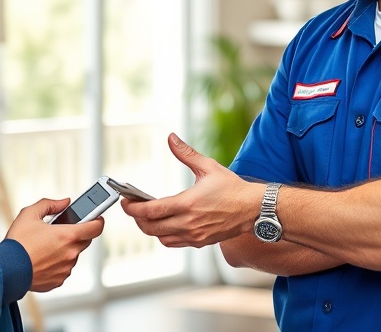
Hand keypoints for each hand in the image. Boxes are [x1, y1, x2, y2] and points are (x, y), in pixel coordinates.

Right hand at [4, 198, 103, 291]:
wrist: (6, 270)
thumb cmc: (17, 244)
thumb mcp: (29, 214)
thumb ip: (49, 204)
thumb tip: (64, 202)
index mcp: (68, 235)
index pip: (96, 227)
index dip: (98, 220)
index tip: (96, 218)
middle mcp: (71, 253)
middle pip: (84, 240)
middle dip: (76, 234)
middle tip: (61, 230)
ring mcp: (66, 268)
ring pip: (73, 255)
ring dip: (65, 249)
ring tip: (46, 246)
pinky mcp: (59, 280)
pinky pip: (64, 268)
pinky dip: (57, 263)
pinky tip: (43, 259)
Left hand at [121, 133, 258, 247]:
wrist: (254, 209)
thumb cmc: (233, 188)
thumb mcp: (208, 167)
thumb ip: (186, 153)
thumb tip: (171, 138)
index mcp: (187, 204)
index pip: (151, 211)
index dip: (133, 208)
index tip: (125, 202)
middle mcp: (188, 223)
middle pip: (151, 228)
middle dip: (138, 219)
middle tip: (133, 208)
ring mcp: (194, 235)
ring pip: (161, 238)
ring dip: (150, 229)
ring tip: (147, 216)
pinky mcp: (200, 242)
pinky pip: (174, 243)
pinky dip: (164, 236)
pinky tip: (165, 224)